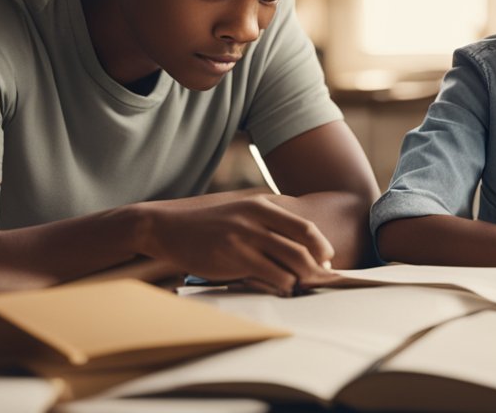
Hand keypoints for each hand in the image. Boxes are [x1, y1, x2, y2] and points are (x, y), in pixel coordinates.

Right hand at [136, 195, 336, 295]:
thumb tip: (297, 248)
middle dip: (317, 267)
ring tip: (300, 286)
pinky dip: (283, 285)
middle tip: (320, 279)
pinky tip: (280, 289)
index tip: (327, 261)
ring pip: (291, 263)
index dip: (322, 246)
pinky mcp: (234, 256)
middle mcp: (257, 219)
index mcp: (261, 206)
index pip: (305, 228)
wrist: (168, 229)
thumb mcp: (240, 214)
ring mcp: (245, 237)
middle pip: (303, 246)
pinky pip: (272, 275)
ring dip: (301, 279)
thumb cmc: (208, 227)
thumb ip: (266, 226)